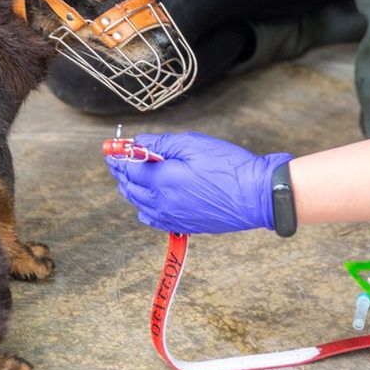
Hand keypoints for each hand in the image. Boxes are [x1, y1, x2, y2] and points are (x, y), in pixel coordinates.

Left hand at [107, 132, 292, 233]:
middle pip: (130, 189)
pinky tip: (146, 204)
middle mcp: (162, 203)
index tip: (111, 149)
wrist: (258, 195)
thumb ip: (160, 144)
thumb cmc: (228, 166)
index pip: (129, 169)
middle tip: (117, 161)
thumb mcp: (193, 144)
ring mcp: (173, 218)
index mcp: (162, 181)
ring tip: (128, 179)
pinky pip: (155, 220)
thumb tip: (137, 143)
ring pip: (140, 205)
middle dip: (121, 173)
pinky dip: (145, 210)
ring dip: (131, 190)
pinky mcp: (186, 225)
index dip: (119, 157)